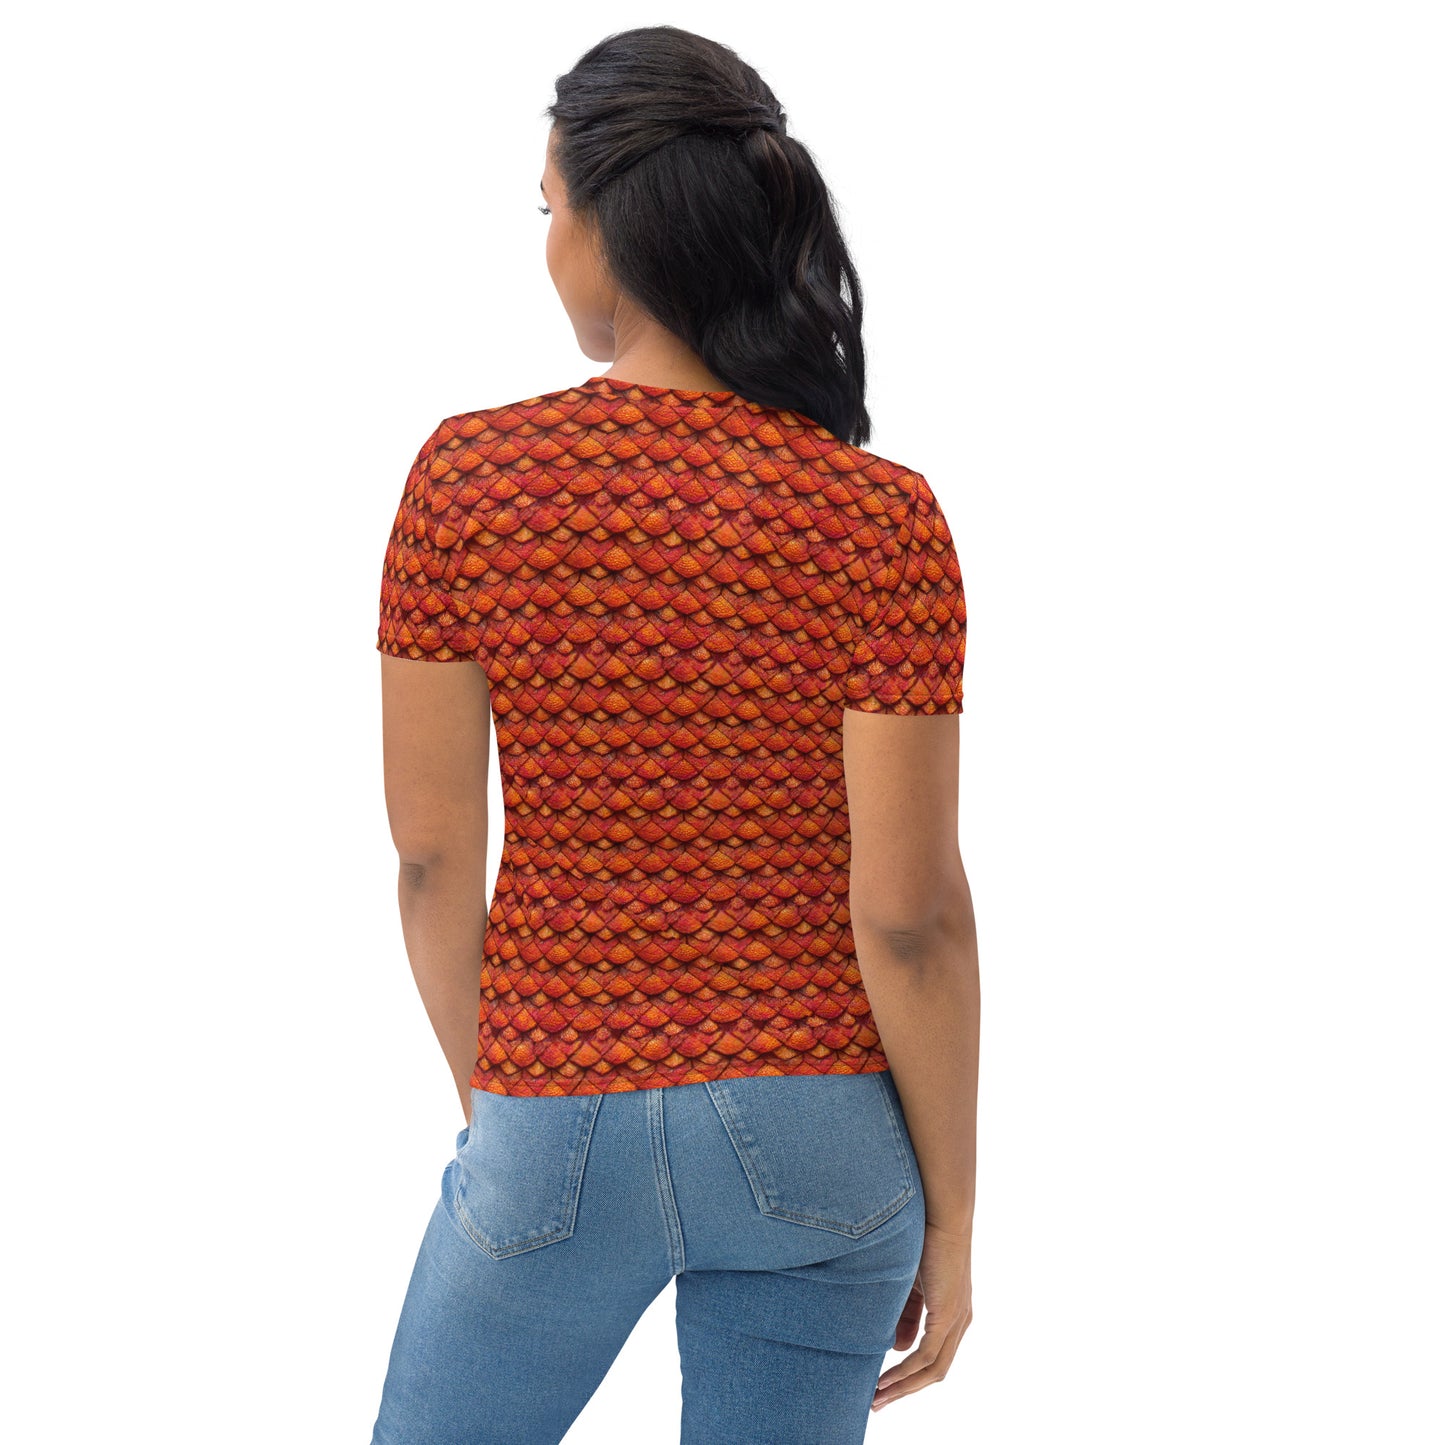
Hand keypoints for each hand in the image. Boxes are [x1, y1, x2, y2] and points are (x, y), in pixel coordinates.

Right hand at [872, 1218, 972, 1412]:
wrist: (940, 1213)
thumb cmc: (924, 1238)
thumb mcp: (910, 1284)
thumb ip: (906, 1314)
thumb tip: (896, 1346)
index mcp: (953, 1312)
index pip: (932, 1355)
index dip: (908, 1373)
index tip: (882, 1384)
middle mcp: (959, 1321)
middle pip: (934, 1371)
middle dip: (904, 1389)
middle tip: (877, 1402)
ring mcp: (956, 1320)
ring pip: (932, 1369)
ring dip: (903, 1386)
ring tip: (877, 1397)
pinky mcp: (948, 1315)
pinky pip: (927, 1355)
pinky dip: (906, 1371)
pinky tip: (887, 1380)